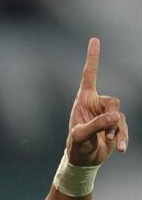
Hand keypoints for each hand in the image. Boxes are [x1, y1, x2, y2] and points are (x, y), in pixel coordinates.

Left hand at [66, 37, 128, 165]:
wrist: (83, 160)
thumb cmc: (76, 145)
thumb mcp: (80, 135)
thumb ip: (96, 125)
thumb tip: (115, 116)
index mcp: (84, 100)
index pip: (89, 76)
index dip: (93, 58)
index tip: (94, 40)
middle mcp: (97, 104)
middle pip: (113, 101)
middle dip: (111, 117)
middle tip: (103, 133)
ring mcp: (107, 115)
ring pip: (120, 116)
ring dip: (115, 130)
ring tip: (106, 141)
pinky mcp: (115, 126)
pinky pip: (123, 128)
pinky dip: (124, 138)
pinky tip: (122, 149)